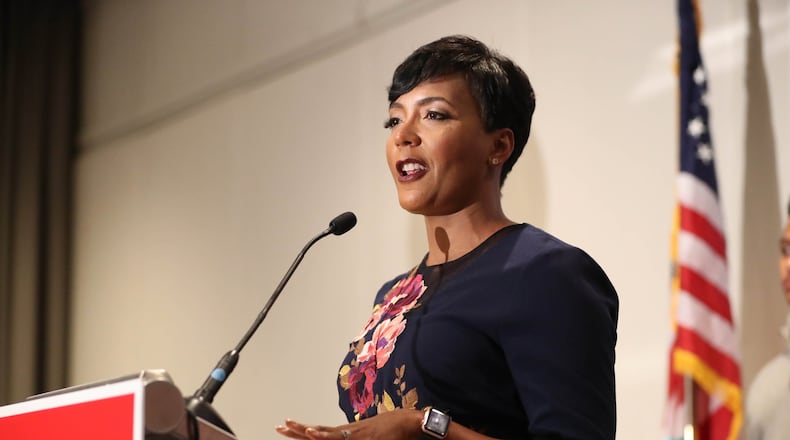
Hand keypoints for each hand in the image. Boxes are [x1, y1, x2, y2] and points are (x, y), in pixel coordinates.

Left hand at [275, 409, 422, 439]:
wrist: (408, 423)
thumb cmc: (393, 430)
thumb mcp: (371, 437)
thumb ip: (357, 439)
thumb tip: (348, 438)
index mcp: (347, 433)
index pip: (320, 432)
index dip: (303, 431)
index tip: (287, 427)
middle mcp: (346, 432)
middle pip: (317, 432)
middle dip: (297, 431)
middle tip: (279, 426)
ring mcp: (352, 435)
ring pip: (323, 434)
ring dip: (305, 431)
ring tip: (288, 427)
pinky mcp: (360, 438)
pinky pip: (338, 438)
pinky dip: (325, 436)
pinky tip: (312, 433)